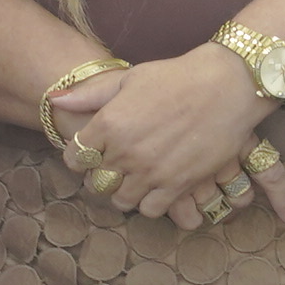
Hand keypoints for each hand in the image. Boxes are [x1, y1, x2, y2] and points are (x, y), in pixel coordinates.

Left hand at [66, 50, 284, 225]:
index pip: (75, 157)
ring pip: (121, 200)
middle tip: (116, 168)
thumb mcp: (130, 78)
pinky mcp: (177, 184)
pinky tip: (158, 187)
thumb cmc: (177, 76)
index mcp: (108, 123)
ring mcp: (151, 171)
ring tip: (137, 180)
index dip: (81, 157)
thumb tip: (56, 100)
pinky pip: (151, 209)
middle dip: (102, 177)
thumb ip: (91, 94)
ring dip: (125, 192)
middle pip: (96, 182)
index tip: (93, 153)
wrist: (228, 84)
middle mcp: (125, 152)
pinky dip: (151, 202)